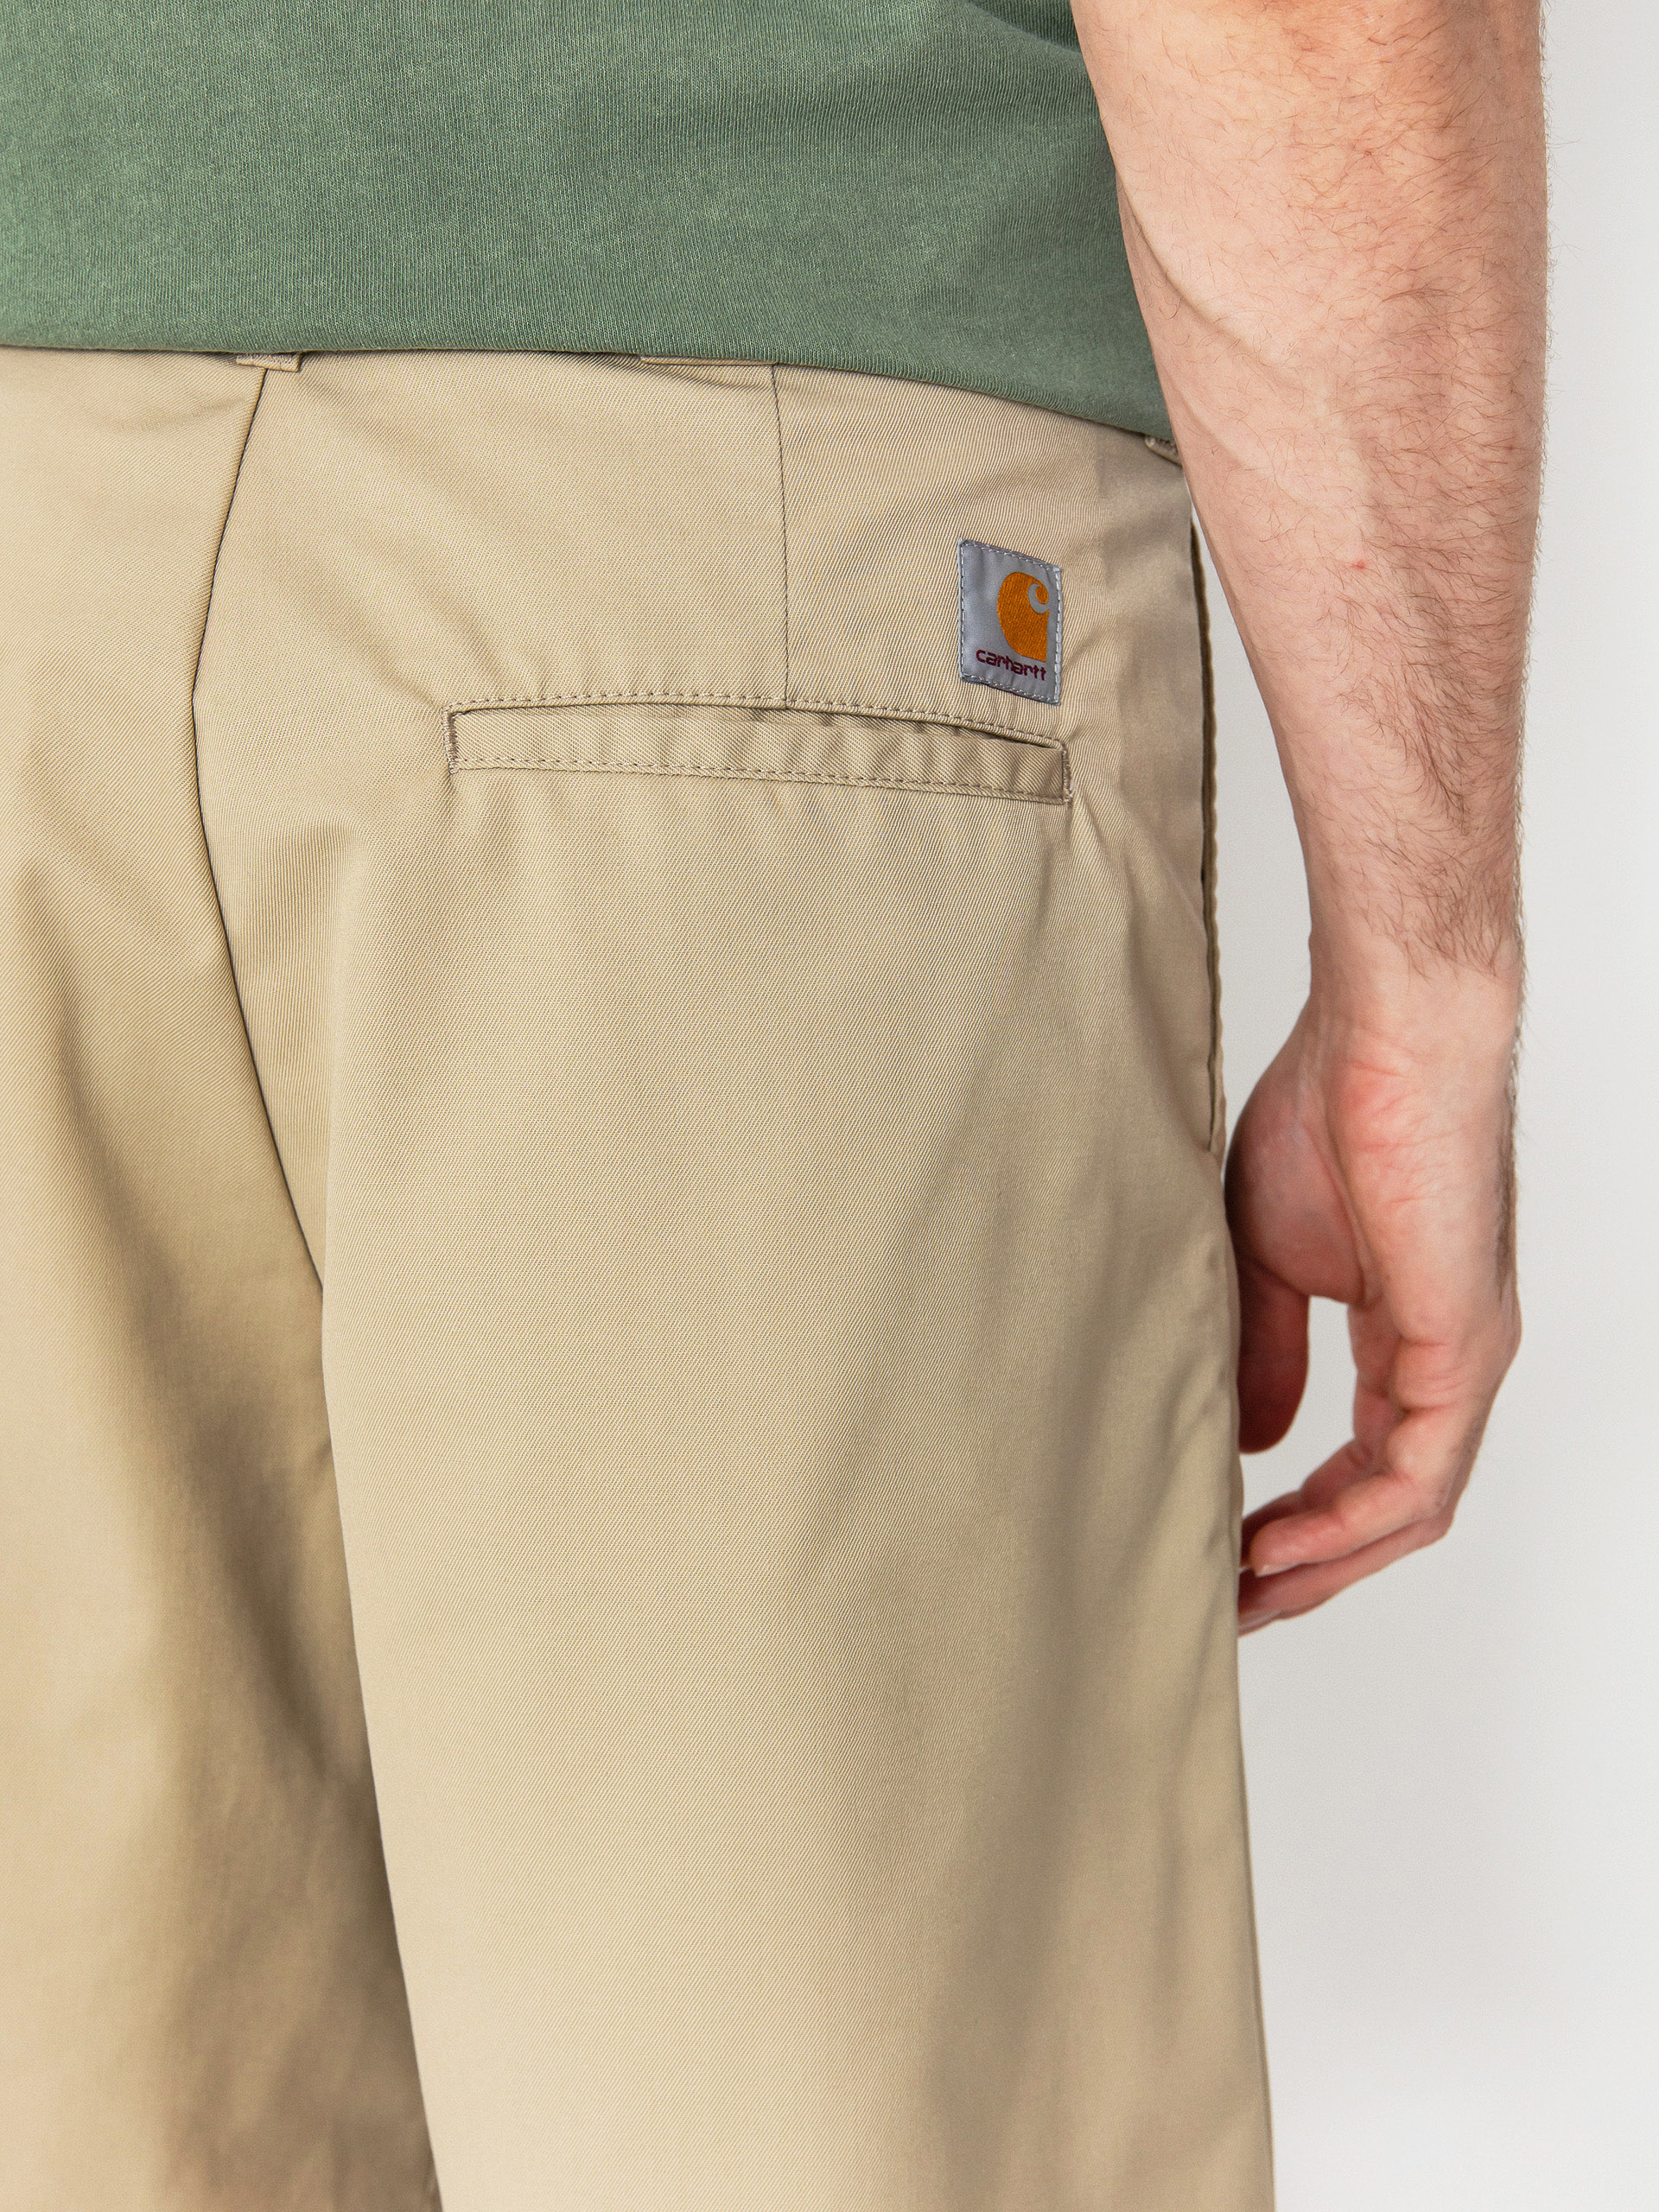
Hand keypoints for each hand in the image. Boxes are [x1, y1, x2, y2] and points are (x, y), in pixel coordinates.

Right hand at [1227, 972, 1521, 1631]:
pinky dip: (1349, 1523)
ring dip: (1326, 1563)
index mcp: (1406, 1335)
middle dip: (1309, 1567)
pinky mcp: (1463, 1349)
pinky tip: (1284, 1542)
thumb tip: (1253, 1444)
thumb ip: (1263, 1351)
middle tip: (1229, 1606)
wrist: (1385, 1037)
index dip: (1296, 1522)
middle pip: (1390, 1508)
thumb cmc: (1326, 1110)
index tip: (1223, 1552)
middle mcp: (1447, 1361)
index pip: (1364, 1463)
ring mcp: (1463, 1360)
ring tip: (1245, 1592)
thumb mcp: (1266, 1257)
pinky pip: (1418, 1475)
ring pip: (1408, 1509)